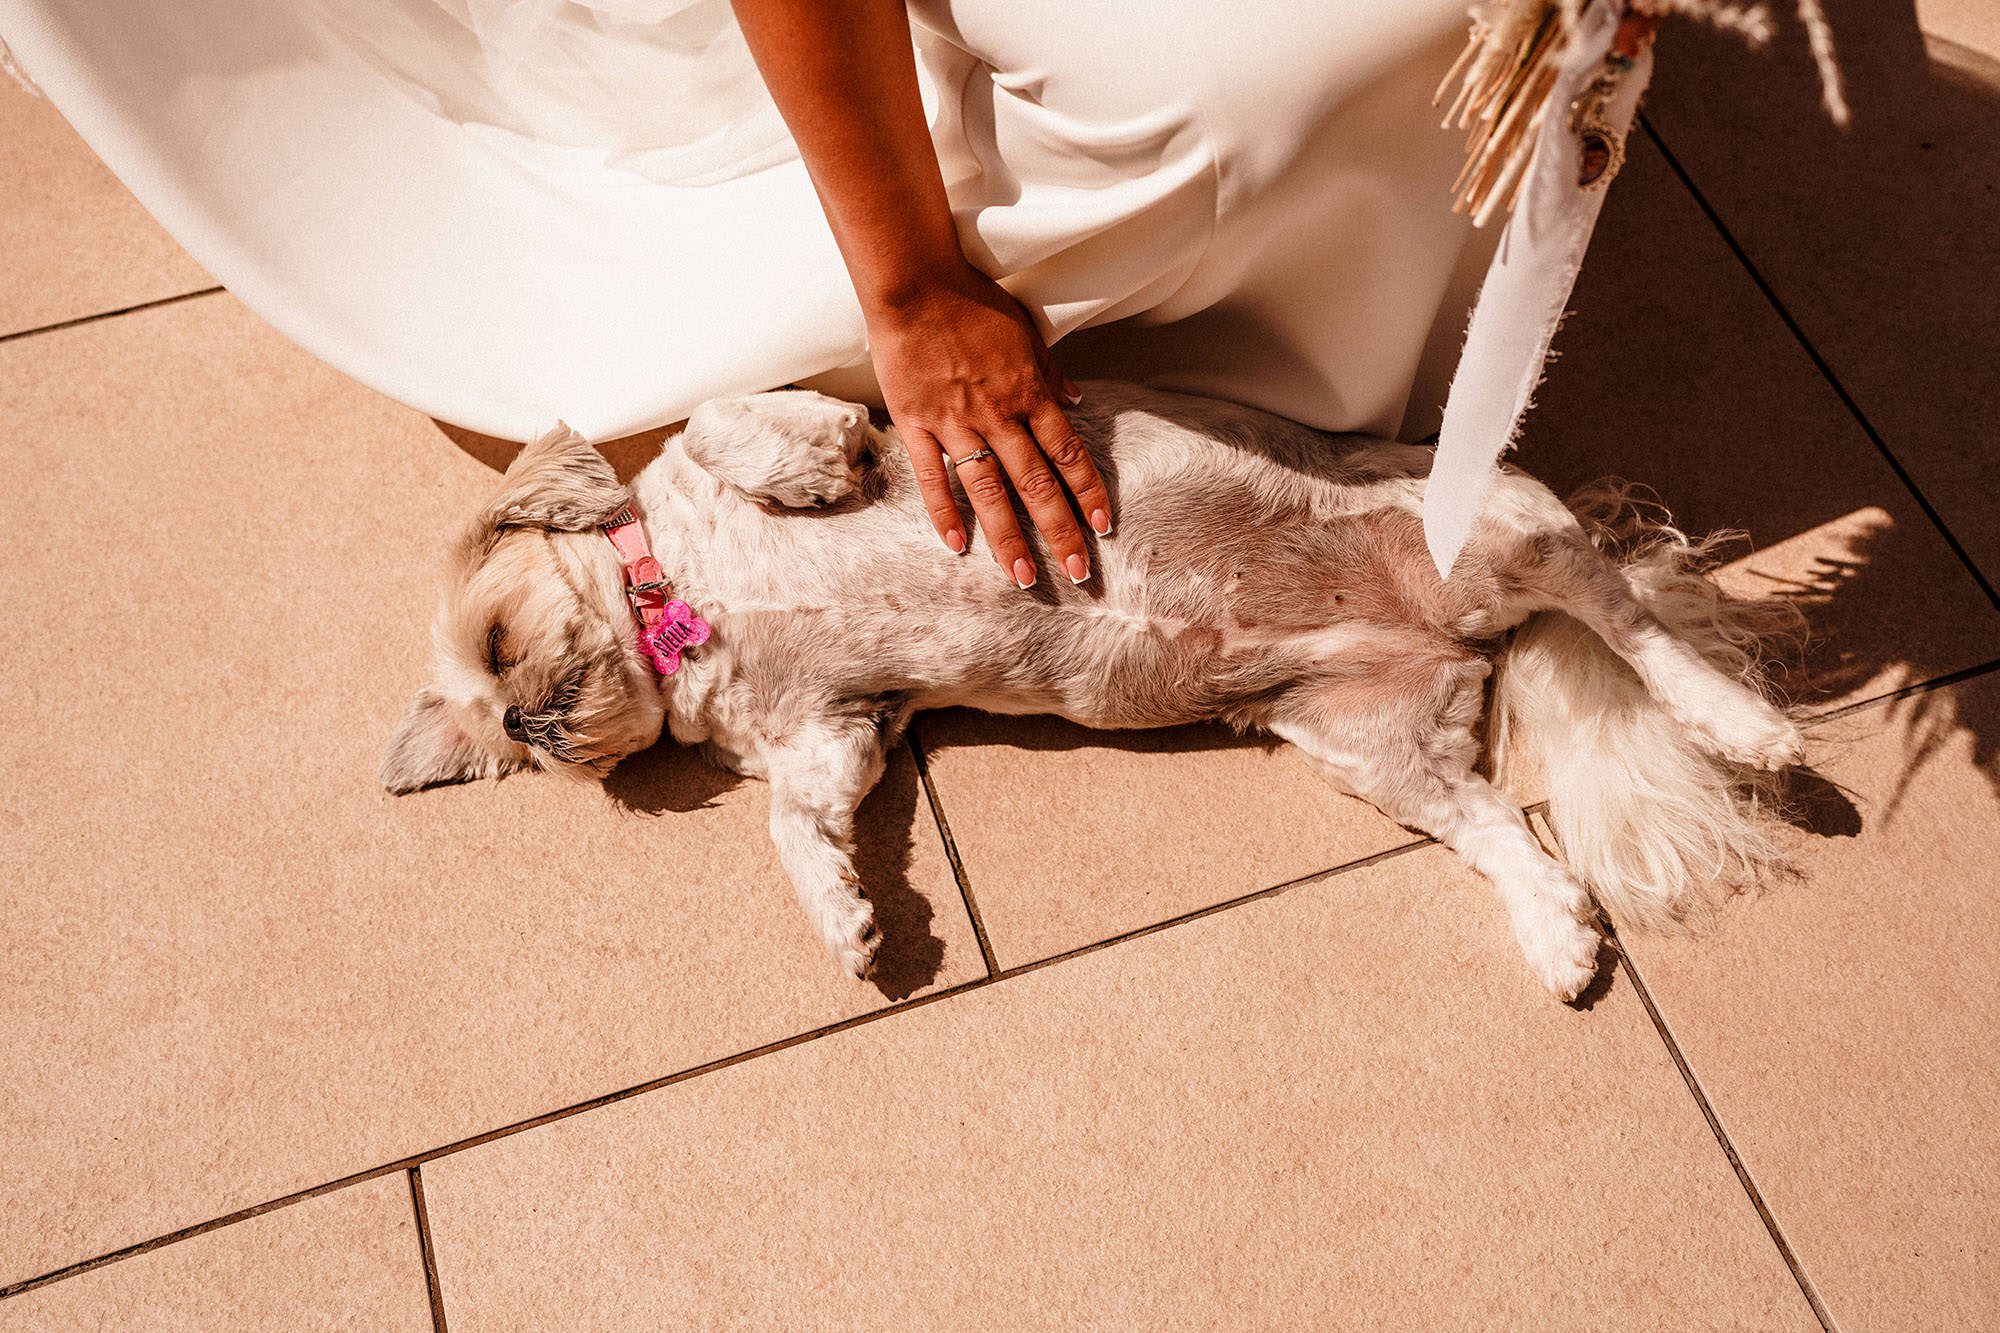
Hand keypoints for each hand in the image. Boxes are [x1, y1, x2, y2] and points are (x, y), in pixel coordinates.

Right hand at [866, 263, 1112, 587]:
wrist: (915, 283)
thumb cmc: (972, 302)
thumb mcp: (1025, 331)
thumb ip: (1050, 372)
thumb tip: (1076, 398)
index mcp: (1029, 392)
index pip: (1068, 452)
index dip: (1088, 492)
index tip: (1103, 526)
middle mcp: (999, 415)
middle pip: (1036, 483)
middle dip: (1059, 530)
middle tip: (1077, 571)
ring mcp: (956, 424)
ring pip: (989, 491)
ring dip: (1007, 537)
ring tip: (1021, 576)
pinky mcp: (917, 424)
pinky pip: (932, 477)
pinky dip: (944, 513)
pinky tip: (957, 546)